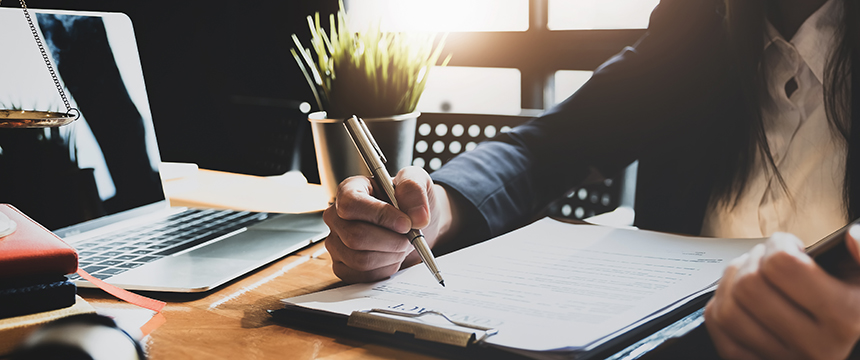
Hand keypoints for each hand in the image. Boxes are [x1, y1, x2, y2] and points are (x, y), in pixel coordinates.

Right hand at [322, 166, 453, 282]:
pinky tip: (392, 255)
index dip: (380, 215)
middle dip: (391, 241)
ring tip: (402, 244)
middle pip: (355, 236)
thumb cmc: (408, 201)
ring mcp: (336, 243)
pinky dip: (385, 269)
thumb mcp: (417, 181)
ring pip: (360, 259)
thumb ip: (414, 189)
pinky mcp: (343, 266)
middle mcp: (336, 217)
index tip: (406, 223)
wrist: (413, 223)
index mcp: (349, 190)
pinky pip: (362, 276)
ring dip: (391, 255)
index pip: (351, 204)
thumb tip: (417, 217)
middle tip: (410, 237)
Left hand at [704, 227, 859, 359]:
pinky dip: (720, 304)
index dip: (779, 244)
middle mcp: (813, 345)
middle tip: (768, 260)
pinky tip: (740, 297)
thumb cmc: (851, 306)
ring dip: (732, 282)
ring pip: (728, 308)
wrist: (844, 347)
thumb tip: (851, 236)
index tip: (790, 246)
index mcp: (844, 317)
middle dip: (753, 261)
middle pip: (749, 285)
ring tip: (752, 274)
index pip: (782, 264)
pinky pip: (718, 326)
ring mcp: (781, 359)